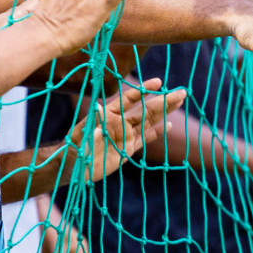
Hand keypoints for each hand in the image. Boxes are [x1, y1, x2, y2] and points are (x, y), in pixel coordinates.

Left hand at [70, 78, 187, 181]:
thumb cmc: (71, 150)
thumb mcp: (79, 136)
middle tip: (182, 92)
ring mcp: (125, 136)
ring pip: (149, 121)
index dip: (143, 91)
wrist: (71, 169)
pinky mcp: (127, 150)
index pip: (129, 99)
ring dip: (164, 112)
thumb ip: (92, 125)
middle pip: (145, 109)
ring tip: (180, 101)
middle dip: (163, 100)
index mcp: (108, 115)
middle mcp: (119, 123)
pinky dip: (156, 132)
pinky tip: (169, 125)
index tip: (158, 83)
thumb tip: (100, 109)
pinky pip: (144, 139)